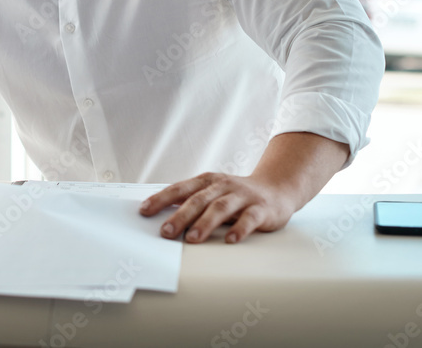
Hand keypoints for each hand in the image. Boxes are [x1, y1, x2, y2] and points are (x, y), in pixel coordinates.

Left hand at [139, 172, 296, 243]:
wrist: (276, 188)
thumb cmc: (236, 194)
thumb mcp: (212, 192)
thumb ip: (192, 201)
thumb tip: (162, 216)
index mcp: (207, 181)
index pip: (180, 189)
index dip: (161, 199)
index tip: (144, 210)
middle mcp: (223, 186)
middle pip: (198, 200)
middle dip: (179, 216)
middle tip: (165, 231)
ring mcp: (242, 196)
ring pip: (220, 208)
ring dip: (205, 224)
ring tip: (192, 239)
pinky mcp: (261, 208)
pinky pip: (249, 219)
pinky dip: (239, 229)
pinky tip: (230, 240)